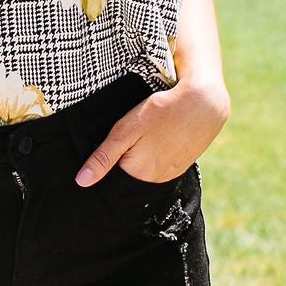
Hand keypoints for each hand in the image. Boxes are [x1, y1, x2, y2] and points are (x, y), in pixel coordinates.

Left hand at [76, 76, 229, 188]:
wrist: (204, 102)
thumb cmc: (161, 112)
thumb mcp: (126, 130)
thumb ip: (103, 157)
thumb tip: (81, 181)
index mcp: (138, 174)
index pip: (112, 183)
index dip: (104, 169)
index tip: (104, 154)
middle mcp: (156, 181)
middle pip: (129, 180)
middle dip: (121, 166)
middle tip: (126, 140)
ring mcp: (171, 174)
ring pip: (146, 174)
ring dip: (140, 161)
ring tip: (142, 138)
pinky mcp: (183, 165)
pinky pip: (162, 167)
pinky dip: (155, 157)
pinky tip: (156, 140)